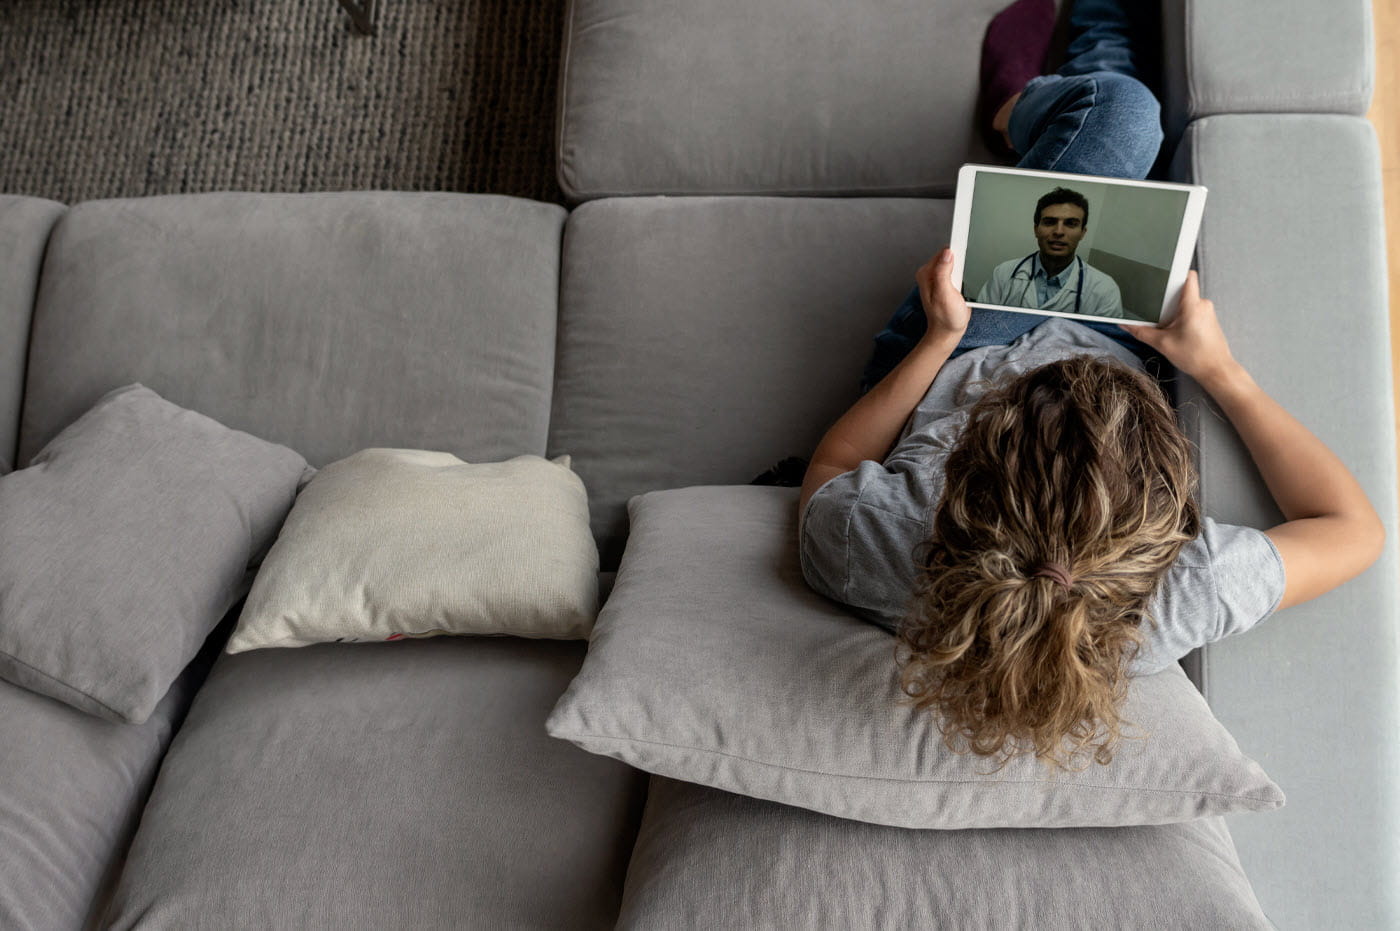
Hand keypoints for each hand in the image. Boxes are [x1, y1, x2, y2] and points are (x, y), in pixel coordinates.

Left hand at [916, 248, 970, 338]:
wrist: (949, 332)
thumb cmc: (946, 317)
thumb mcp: (944, 294)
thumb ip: (943, 273)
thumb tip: (947, 252)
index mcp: (927, 273)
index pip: (944, 251)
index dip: (958, 252)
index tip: (967, 256)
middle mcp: (931, 274)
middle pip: (952, 256)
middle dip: (963, 264)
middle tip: (963, 280)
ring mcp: (940, 278)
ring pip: (958, 264)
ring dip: (966, 271)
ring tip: (964, 286)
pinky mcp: (949, 283)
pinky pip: (961, 273)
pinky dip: (966, 277)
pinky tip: (965, 287)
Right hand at [1118, 270, 1236, 381]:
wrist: (1216, 370)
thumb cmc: (1195, 357)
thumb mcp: (1162, 344)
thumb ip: (1141, 332)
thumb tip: (1124, 325)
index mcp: (1192, 305)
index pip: (1187, 276)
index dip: (1174, 273)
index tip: (1161, 276)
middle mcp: (1203, 304)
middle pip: (1182, 290)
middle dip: (1167, 300)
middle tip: (1156, 312)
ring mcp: (1207, 311)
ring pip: (1186, 302)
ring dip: (1174, 311)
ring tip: (1166, 326)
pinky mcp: (1209, 319)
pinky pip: (1192, 310)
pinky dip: (1181, 318)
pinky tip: (1176, 331)